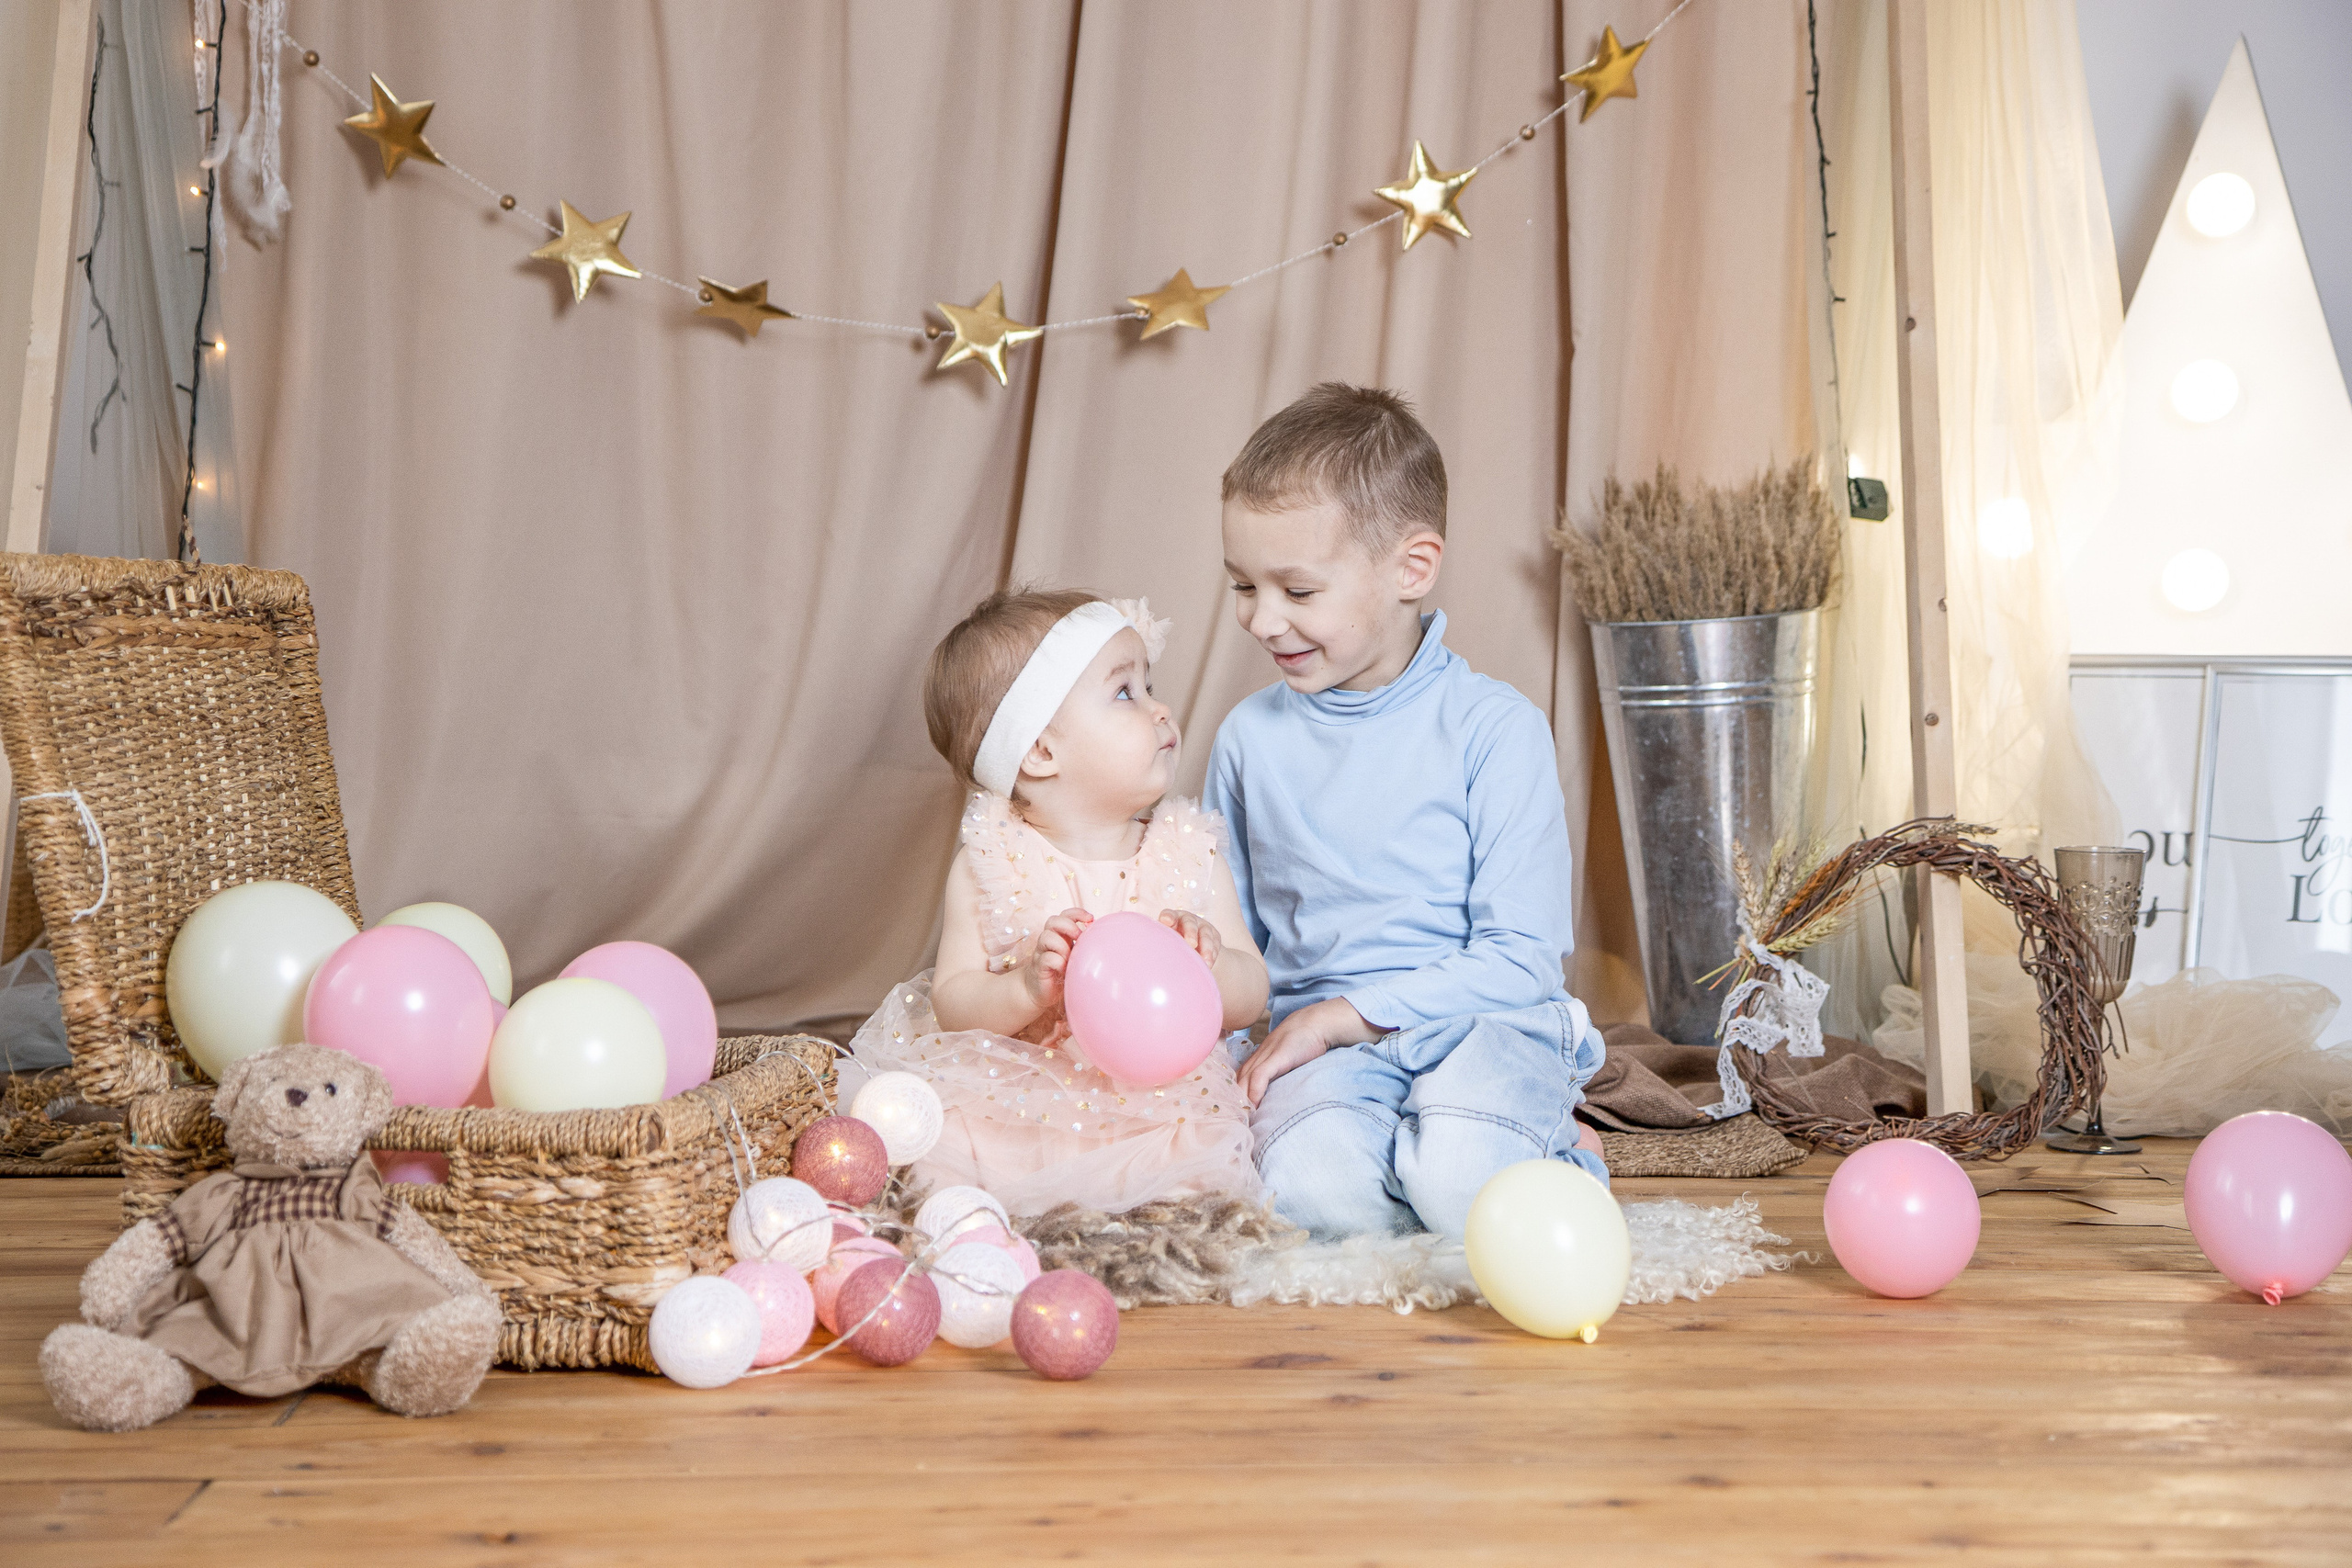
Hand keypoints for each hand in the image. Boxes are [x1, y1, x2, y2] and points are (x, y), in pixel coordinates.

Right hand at [1023, 908, 1093, 1010]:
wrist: (1042, 993)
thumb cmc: (1063, 974)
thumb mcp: (1077, 958)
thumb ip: (1085, 948)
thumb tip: (1107, 941)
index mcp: (1060, 936)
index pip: (1065, 915)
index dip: (1077, 913)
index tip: (1091, 919)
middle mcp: (1049, 941)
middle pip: (1052, 921)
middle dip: (1068, 925)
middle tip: (1079, 937)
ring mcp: (1042, 953)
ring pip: (1046, 937)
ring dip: (1062, 945)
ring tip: (1070, 958)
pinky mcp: (1039, 967)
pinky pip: (1047, 958)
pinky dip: (1058, 962)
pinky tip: (1065, 970)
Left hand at [1157, 909, 1222, 967]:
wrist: (1193, 947)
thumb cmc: (1173, 945)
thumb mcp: (1166, 942)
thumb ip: (1161, 944)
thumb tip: (1155, 958)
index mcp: (1172, 919)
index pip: (1168, 915)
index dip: (1168, 917)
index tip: (1166, 921)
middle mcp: (1187, 919)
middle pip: (1189, 923)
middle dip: (1191, 933)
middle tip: (1192, 944)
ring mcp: (1202, 926)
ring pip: (1206, 935)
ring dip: (1206, 949)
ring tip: (1205, 963)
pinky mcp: (1214, 935)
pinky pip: (1215, 944)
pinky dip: (1212, 955)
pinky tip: (1209, 964)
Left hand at [1238, 996, 1379, 1107]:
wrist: (1315, 1023)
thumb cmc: (1302, 1042)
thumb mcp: (1284, 1060)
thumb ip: (1275, 1074)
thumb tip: (1272, 1095)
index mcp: (1256, 1060)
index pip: (1236, 1081)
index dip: (1233, 1098)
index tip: (1234, 1116)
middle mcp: (1256, 1058)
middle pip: (1236, 1082)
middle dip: (1233, 1103)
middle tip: (1233, 1122)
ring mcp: (1266, 1056)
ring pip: (1244, 1080)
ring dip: (1241, 1100)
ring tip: (1241, 1119)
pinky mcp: (1277, 1057)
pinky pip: (1260, 1075)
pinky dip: (1254, 1090)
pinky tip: (1254, 1103)